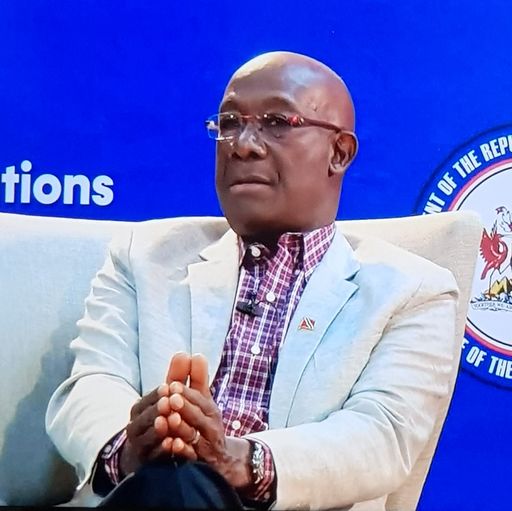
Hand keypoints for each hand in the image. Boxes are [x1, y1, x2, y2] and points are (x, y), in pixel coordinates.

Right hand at [119, 352, 190, 474]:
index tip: (168, 387)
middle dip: (158, 409)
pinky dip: (162, 450)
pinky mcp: (145, 463)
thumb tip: (187, 353)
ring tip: (170, 421)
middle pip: (145, 417)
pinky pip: (153, 456)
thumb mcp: (172, 398)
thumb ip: (179, 377)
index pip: (148, 399)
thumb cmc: (163, 418)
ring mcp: (139, 445)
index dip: (158, 394)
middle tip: (169, 403)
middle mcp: (135, 426)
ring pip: (147, 436)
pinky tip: (172, 443)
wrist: (148, 454)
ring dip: (159, 429)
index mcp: (141, 408)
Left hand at [166, 354, 252, 489]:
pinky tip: (171, 444)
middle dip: (185, 406)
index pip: (200, 399)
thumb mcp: (203, 402)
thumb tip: (195, 354)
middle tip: (170, 398)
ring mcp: (206, 446)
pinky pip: (191, 458)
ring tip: (169, 419)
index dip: (186, 392)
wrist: (223, 461)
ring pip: (194, 436)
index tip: (172, 385)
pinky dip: (182, 451)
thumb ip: (197, 380)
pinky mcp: (200, 464)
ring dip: (181, 427)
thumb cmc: (205, 424)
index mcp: (210, 410)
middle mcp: (210, 427)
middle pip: (198, 416)